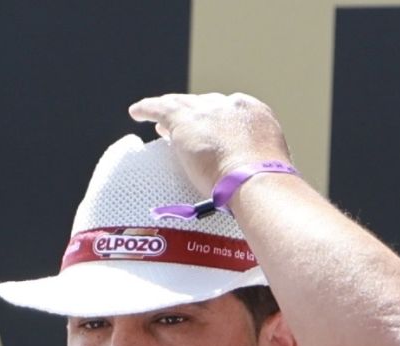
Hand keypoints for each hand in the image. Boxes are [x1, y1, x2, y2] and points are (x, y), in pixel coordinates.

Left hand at [128, 92, 290, 194]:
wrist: (254, 178)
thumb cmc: (264, 186)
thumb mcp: (264, 171)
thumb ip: (251, 170)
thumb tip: (243, 186)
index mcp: (255, 114)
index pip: (230, 113)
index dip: (216, 120)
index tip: (208, 129)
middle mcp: (231, 107)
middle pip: (205, 105)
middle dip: (193, 113)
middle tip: (179, 125)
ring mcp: (207, 112)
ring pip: (181, 104)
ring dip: (168, 108)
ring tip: (153, 112)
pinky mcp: (185, 121)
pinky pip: (161, 109)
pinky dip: (148, 109)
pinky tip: (135, 112)